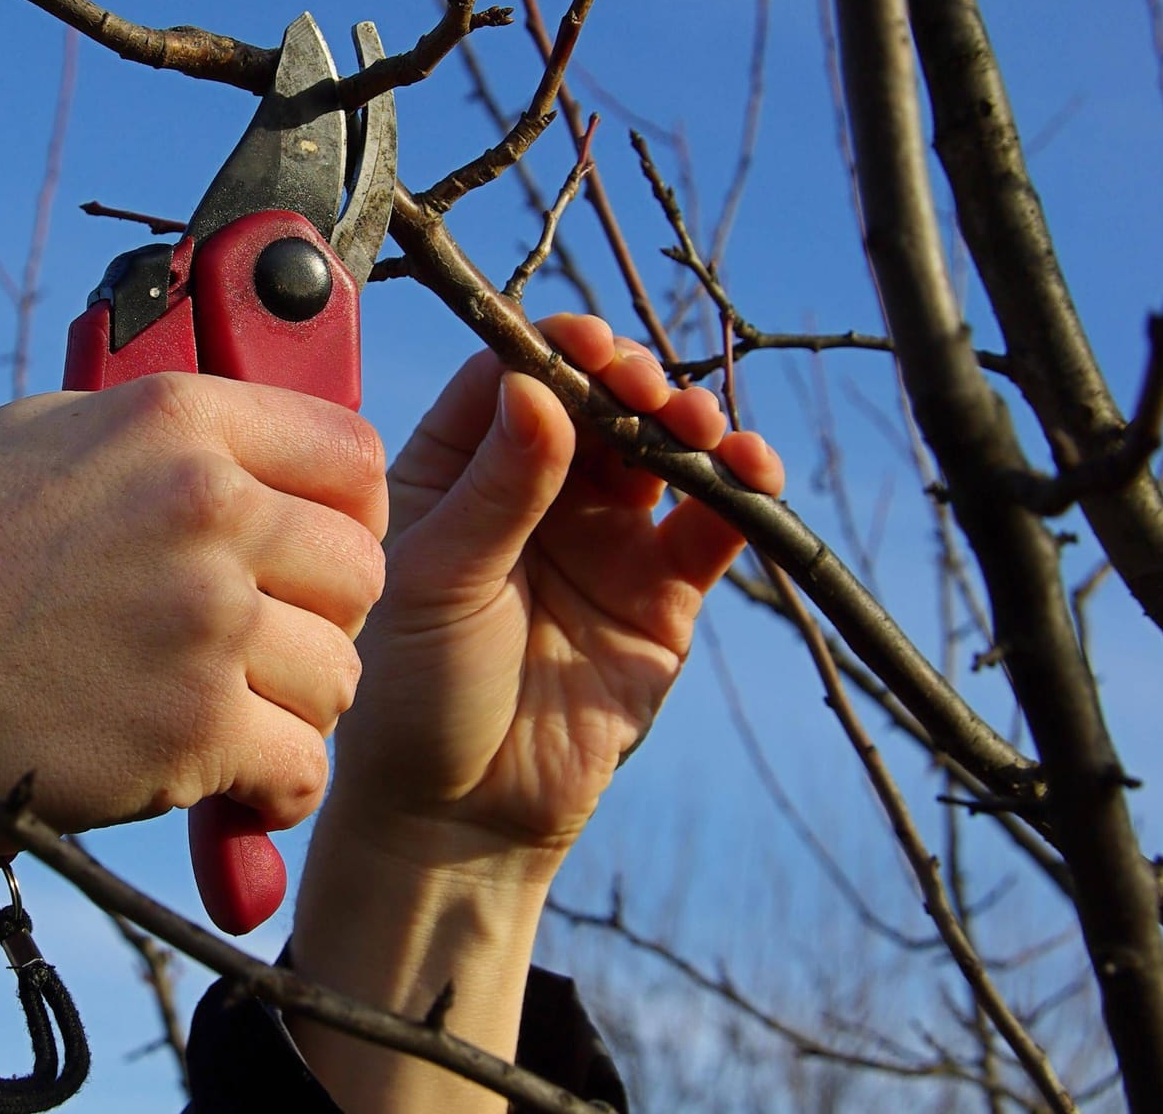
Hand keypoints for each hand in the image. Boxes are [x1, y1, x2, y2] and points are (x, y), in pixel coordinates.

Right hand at [0, 372, 386, 950]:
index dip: (351, 511)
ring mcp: (205, 619)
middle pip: (361, 569)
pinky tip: (227, 781)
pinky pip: (302, 768)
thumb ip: (154, 433)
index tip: (318, 552)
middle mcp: (204, 506)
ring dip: (297, 709)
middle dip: (324, 618)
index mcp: (172, 421)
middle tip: (265, 648)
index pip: (352, 450)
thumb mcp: (37, 438)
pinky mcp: (195, 728)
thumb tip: (237, 440)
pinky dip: (272, 789)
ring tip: (230, 714)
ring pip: (342, 676)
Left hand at [333, 314, 784, 880]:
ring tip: (694, 429)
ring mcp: (601, 538)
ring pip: (658, 451)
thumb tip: (538, 385)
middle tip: (642, 390)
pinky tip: (748, 471)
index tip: (587, 348)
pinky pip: (709, 525)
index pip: (511, 378)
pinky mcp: (661, 594)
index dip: (554, 352)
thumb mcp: (438, 581)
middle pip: (596, 401)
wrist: (457, 815)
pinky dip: (737, 490)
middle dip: (630, 381)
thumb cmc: (414, 693)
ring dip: (688, 423)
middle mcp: (533, 492)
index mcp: (456, 472)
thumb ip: (495, 490)